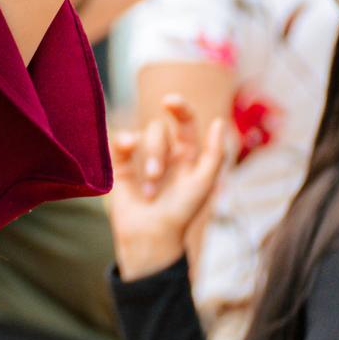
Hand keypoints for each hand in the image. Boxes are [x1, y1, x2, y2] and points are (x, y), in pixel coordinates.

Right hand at [107, 94, 232, 278]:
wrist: (152, 238)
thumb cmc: (181, 213)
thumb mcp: (204, 183)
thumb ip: (215, 152)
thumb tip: (218, 121)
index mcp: (188, 156)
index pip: (184, 122)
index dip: (179, 108)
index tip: (168, 101)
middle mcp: (165, 154)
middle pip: (158, 130)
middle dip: (157, 152)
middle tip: (156, 179)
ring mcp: (141, 160)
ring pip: (140, 136)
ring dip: (145, 160)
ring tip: (147, 189)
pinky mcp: (121, 168)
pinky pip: (120, 143)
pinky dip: (123, 143)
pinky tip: (126, 149)